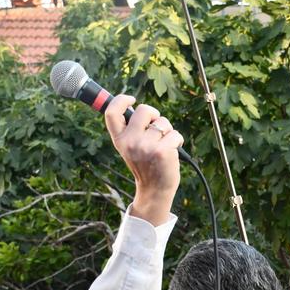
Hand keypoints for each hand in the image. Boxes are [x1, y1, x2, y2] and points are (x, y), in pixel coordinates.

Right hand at [104, 95, 183, 226]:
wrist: (154, 190)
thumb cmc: (146, 166)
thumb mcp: (130, 148)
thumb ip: (131, 130)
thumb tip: (137, 107)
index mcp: (119, 140)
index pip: (111, 113)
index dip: (121, 100)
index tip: (132, 99)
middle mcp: (130, 142)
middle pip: (144, 110)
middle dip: (155, 115)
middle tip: (157, 129)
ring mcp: (146, 146)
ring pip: (163, 123)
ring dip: (168, 132)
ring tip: (164, 146)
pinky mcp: (162, 151)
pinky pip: (175, 134)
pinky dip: (177, 140)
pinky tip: (172, 151)